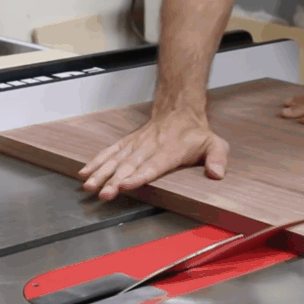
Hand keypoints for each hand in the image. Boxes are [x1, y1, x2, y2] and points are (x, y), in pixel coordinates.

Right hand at [78, 110, 229, 200]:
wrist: (179, 110)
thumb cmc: (196, 133)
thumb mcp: (215, 144)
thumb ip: (218, 159)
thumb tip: (217, 174)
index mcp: (171, 150)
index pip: (153, 165)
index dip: (138, 176)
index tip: (125, 185)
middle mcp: (150, 147)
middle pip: (130, 166)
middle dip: (114, 180)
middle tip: (103, 194)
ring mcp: (137, 144)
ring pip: (117, 160)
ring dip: (101, 173)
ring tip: (89, 186)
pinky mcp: (128, 143)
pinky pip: (110, 152)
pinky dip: (96, 161)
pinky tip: (85, 172)